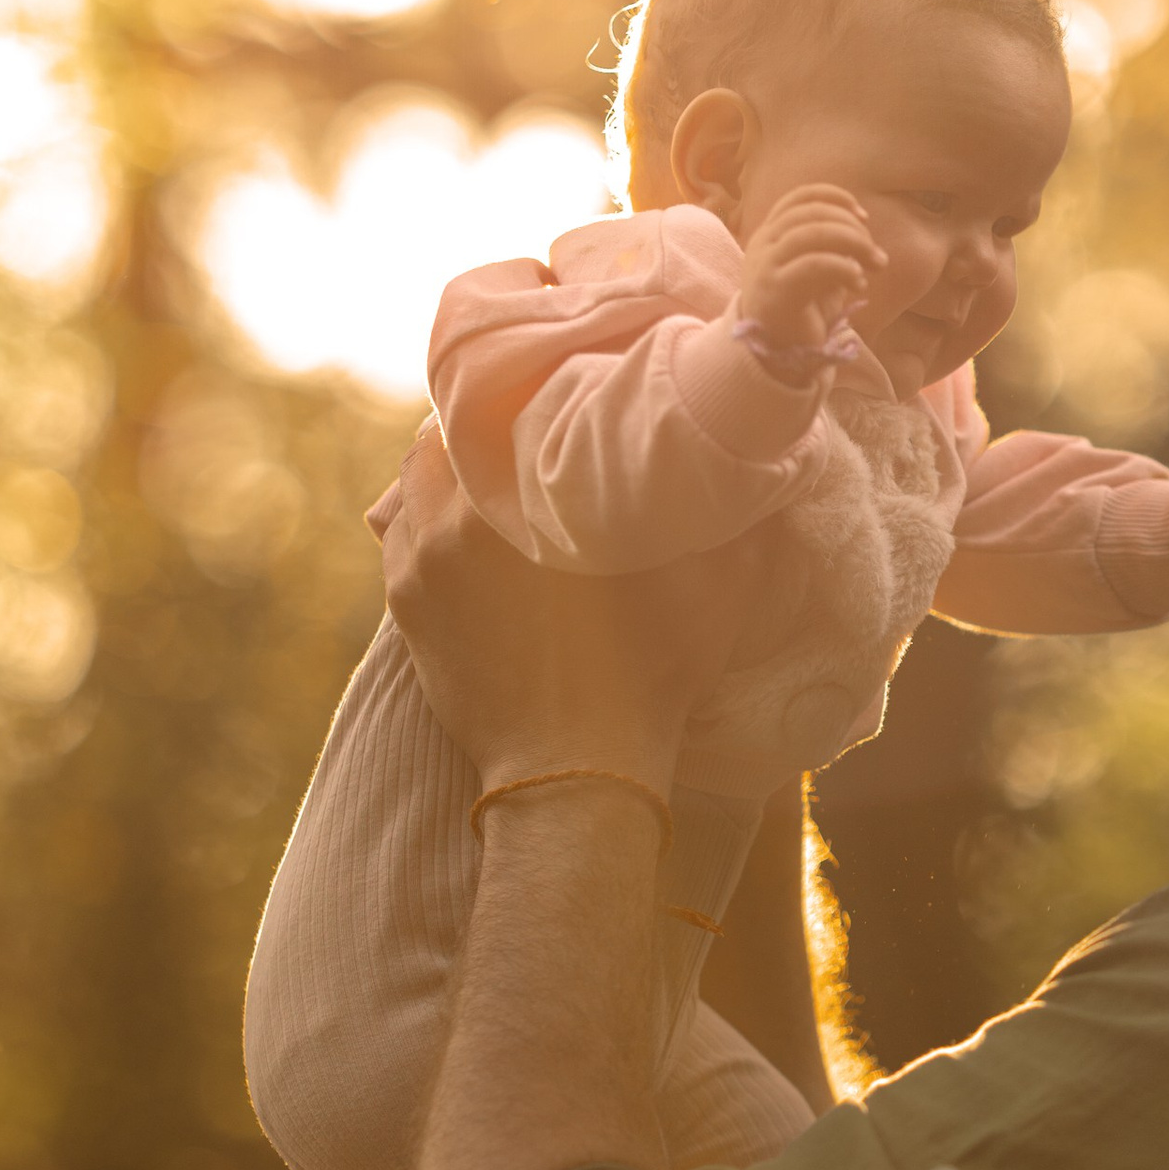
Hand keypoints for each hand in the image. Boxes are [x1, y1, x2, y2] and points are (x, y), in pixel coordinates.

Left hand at [378, 429, 757, 792]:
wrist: (576, 774)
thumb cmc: (651, 680)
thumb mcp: (716, 593)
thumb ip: (739, 524)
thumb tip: (766, 470)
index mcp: (533, 499)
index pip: (505, 408)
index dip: (527, 395)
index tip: (555, 398)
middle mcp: (461, 518)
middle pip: (450, 436)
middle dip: (483, 432)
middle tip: (523, 438)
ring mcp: (422, 563)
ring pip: (418, 481)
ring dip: (449, 473)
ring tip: (493, 484)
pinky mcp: (406, 603)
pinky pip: (402, 532)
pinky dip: (427, 520)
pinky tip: (465, 533)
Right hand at [738, 185, 883, 353]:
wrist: (776, 357)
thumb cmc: (802, 313)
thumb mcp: (820, 274)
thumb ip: (834, 251)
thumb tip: (866, 240)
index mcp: (771, 235)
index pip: (800, 197)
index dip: (835, 198)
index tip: (864, 217)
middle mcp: (763, 244)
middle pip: (811, 213)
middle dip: (852, 227)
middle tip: (876, 255)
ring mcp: (765, 265)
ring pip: (810, 233)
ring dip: (852, 243)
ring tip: (874, 266)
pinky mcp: (775, 290)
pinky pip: (812, 265)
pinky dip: (842, 267)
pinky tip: (858, 283)